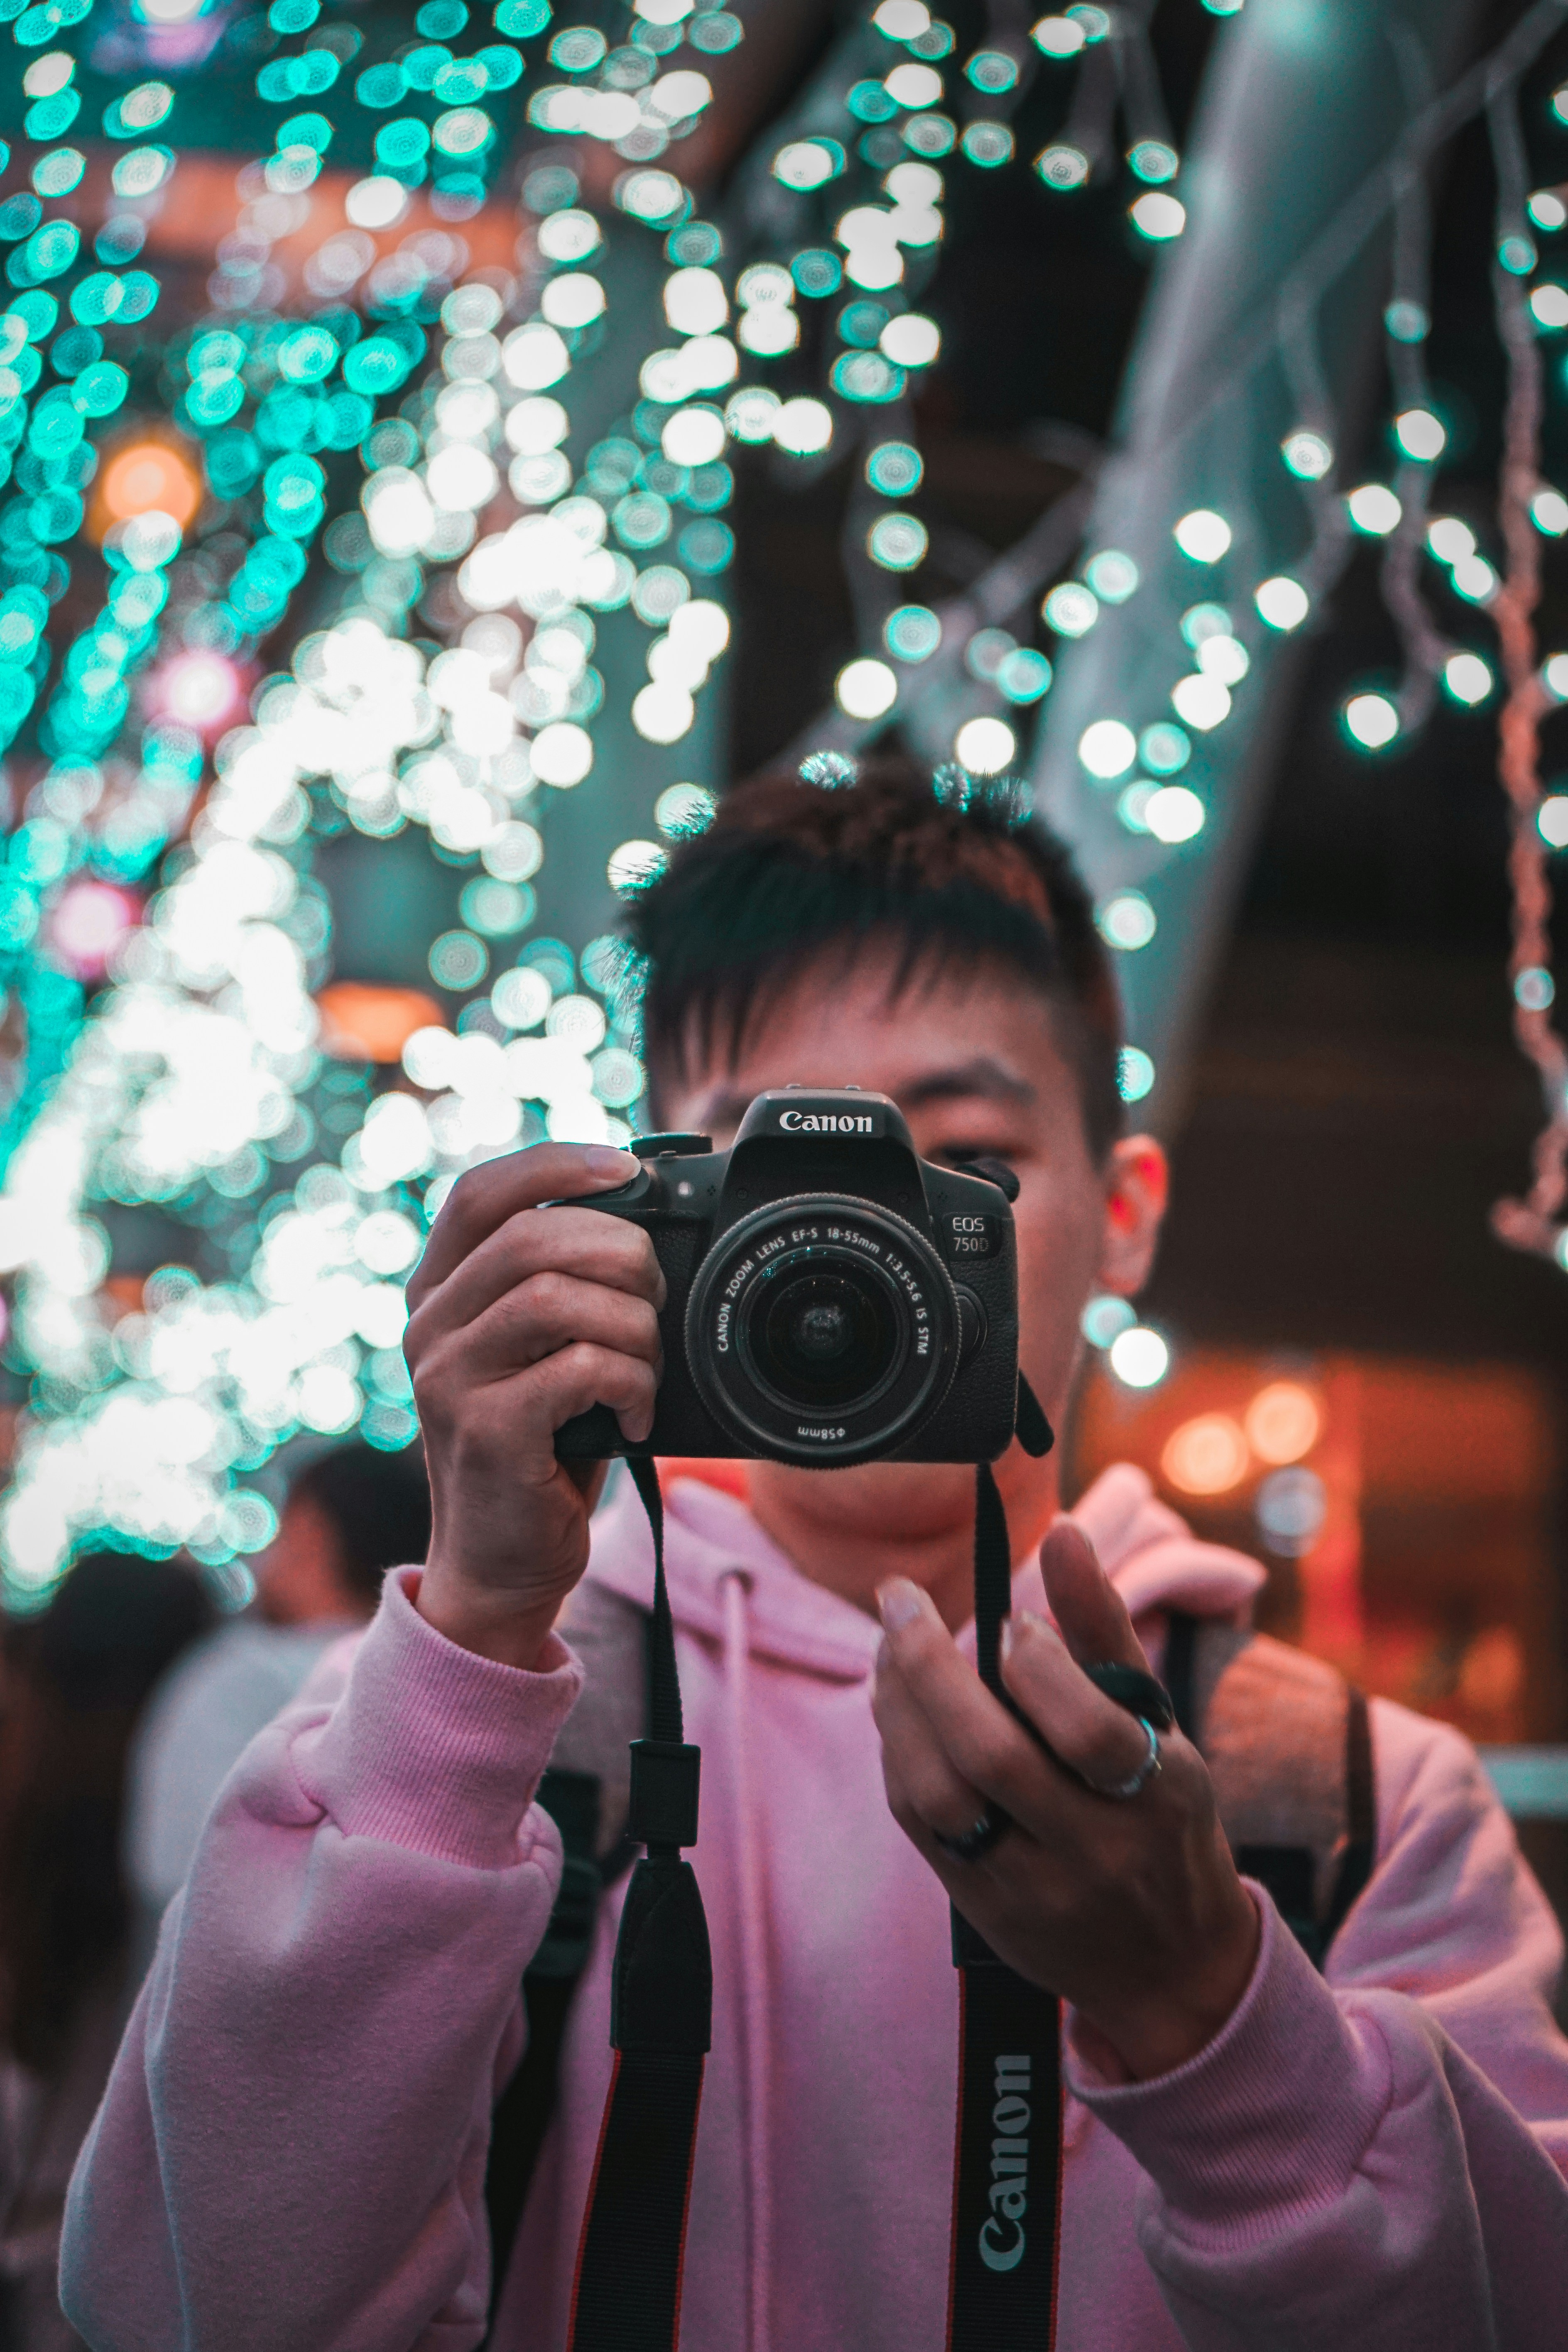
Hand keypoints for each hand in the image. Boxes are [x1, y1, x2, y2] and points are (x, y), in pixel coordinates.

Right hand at [403, 1143, 665, 1669]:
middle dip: (621, 1253)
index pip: (480, 1193)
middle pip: (533, 1236)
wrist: (504, 1564)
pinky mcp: (484, 1429)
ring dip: (632, 1325)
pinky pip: (579, 1367)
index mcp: (440, 1293)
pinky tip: (635, 1417)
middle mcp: (430, 1326)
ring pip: (558, 1296)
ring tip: (647, 1366)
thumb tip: (639, 1221)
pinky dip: (630, 1384)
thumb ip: (562, 1286)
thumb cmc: (541, 1450)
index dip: (555, 1164)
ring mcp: (448, 1377)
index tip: (627, 1168)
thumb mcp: (544, 1354)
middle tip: (656, 1298)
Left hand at [872, 1521, 1258, 2081]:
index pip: (1091, 1730)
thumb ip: (1104, 1628)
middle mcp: (1098, 1851)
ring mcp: (1034, 1889)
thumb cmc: (1163, 1818)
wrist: (1171, 1969)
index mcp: (1159, 1797)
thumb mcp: (1159, 1727)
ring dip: (900, 1709)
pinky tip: (896, 1706)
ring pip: (943, 1795)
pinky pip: (922, 1823)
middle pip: (995, 1758)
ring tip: (889, 1647)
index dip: (1041, 1667)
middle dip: (933, 1667)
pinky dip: (900, 1753)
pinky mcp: (984, 1909)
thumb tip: (1065, 1533)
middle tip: (900, 1600)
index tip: (1010, 1620)